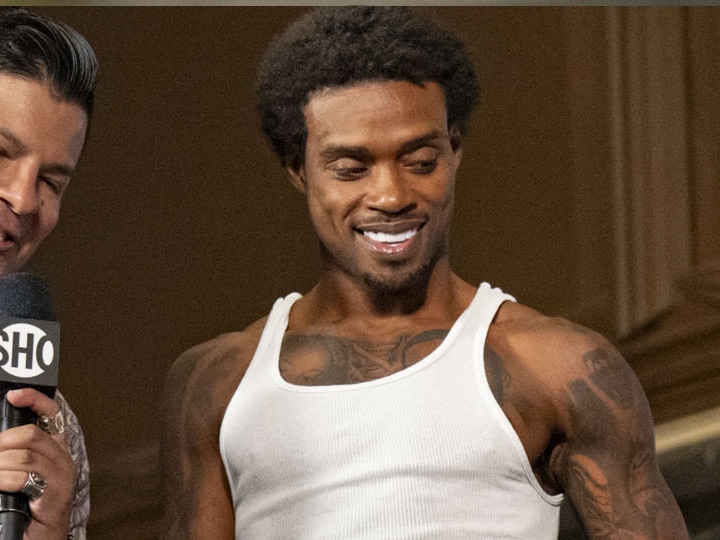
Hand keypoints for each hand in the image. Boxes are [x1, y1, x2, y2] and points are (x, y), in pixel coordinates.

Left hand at [0, 388, 74, 539]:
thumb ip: (13, 454)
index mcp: (55, 451)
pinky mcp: (55, 497)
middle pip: (31, 434)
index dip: (34, 400)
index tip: (14, 395)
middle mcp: (63, 461)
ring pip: (25, 455)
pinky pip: (23, 478)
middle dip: (2, 442)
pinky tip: (0, 488)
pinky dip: (3, 481)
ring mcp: (62, 478)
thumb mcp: (21, 475)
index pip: (51, 414)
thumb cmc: (27, 510)